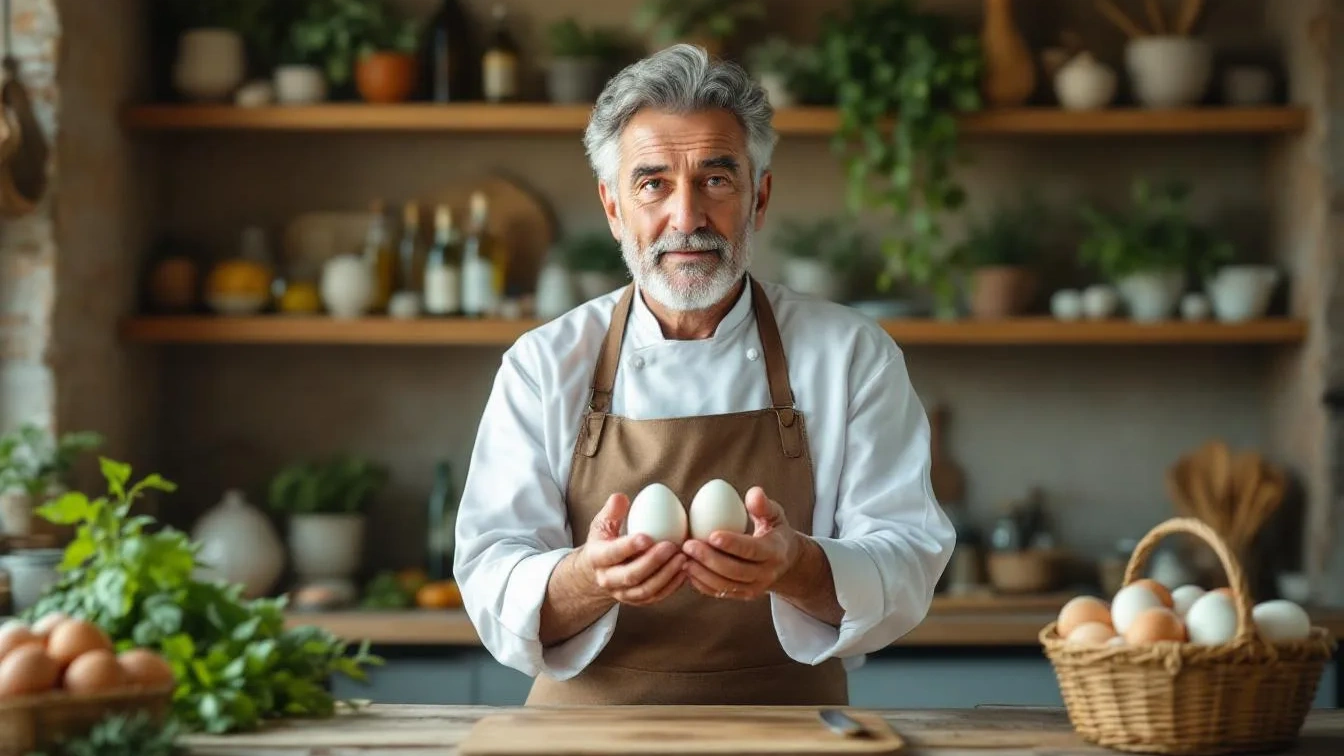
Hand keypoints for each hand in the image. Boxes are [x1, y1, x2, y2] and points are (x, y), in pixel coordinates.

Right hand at [576, 493, 686, 606]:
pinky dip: (672, 585)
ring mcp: (623, 593)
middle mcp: (608, 580)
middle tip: (671, 546)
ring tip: (683, 558)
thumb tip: (620, 498)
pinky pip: (656, 597)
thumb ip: (611, 511)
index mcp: (597, 558)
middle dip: (653, 562)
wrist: (601, 570)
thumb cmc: (605, 541)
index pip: (612, 554)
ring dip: (667, 575)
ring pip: (646, 590)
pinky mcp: (637, 600)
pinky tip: (685, 570)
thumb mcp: (602, 524)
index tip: (647, 537)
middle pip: (631, 575)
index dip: (629, 547)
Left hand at [681, 487, 800, 601]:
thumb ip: (764, 505)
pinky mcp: (743, 595)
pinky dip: (702, 584)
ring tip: (683, 558)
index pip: (752, 550)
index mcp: (775, 552)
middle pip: (735, 571)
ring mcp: (755, 588)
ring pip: (725, 585)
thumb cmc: (774, 530)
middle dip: (709, 559)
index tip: (711, 535)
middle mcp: (766, 574)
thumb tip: (754, 492)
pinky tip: (687, 570)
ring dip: (702, 573)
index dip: (732, 544)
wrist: (785, 561)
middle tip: (688, 545)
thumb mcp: (775, 515)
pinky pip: (720, 593)